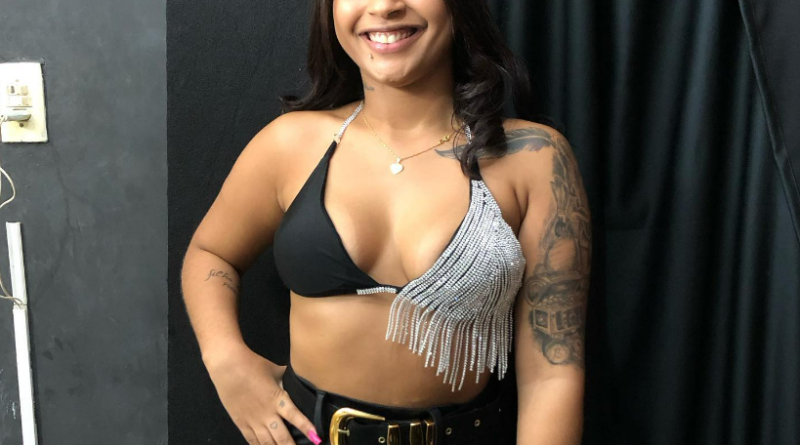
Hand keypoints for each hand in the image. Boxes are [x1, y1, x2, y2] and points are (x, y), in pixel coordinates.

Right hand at [205, 345, 321, 444]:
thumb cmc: (253, 365)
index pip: (295, 417)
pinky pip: (252, 440)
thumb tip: (298, 377)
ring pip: (267, 443)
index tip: (316, 438)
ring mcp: (253, 420)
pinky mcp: (241, 423)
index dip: (307, 428)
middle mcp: (267, 413)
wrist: (228, 366)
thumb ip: (286, 379)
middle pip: (282, 437)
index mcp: (277, 399)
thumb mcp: (275, 370)